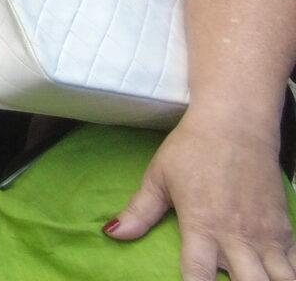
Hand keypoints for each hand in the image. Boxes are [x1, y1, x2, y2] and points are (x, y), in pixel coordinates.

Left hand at [109, 109, 295, 279]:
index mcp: (201, 226)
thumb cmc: (192, 149)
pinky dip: (288, 276)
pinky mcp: (285, 230)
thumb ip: (139, 211)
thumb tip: (111, 234)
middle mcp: (237, 237)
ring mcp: (265, 236)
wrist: (236, 125)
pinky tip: (275, 276)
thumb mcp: (159, 177)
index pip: (198, 276)